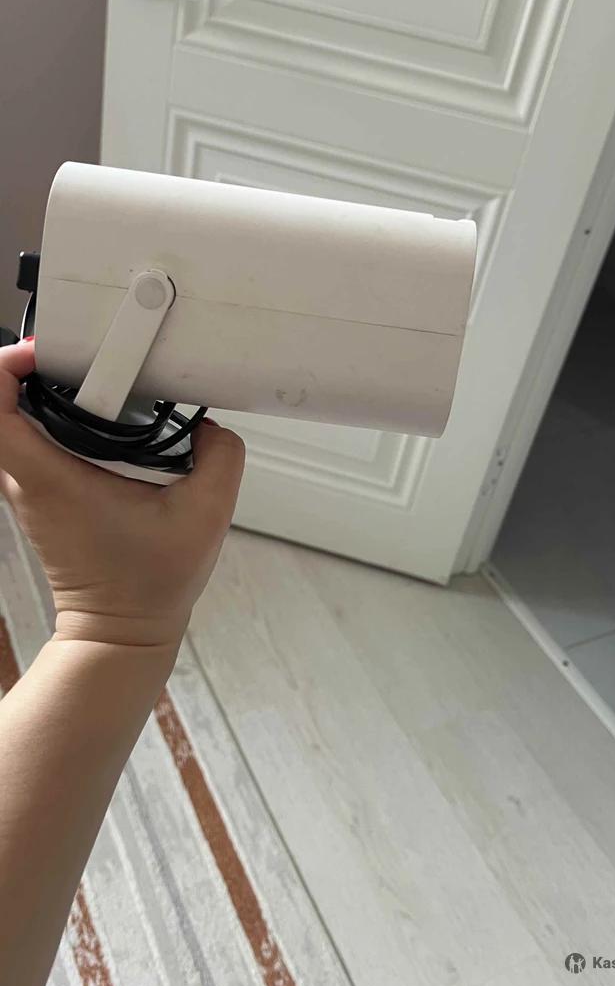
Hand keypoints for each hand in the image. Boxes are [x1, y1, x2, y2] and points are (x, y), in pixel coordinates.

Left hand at [0, 341, 244, 649]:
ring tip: (100, 380)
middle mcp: (28, 480)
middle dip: (35, 368)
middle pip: (1, 404)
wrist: (123, 632)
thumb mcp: (206, 514)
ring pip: (16, 420)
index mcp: (52, 478)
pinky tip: (103, 417)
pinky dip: (56, 417)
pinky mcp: (41, 493)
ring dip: (46, 392)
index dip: (7, 368)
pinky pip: (32, 439)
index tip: (46, 352)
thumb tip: (210, 426)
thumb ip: (221, 457)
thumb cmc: (153, 583)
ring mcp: (29, 488)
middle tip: (85, 356)